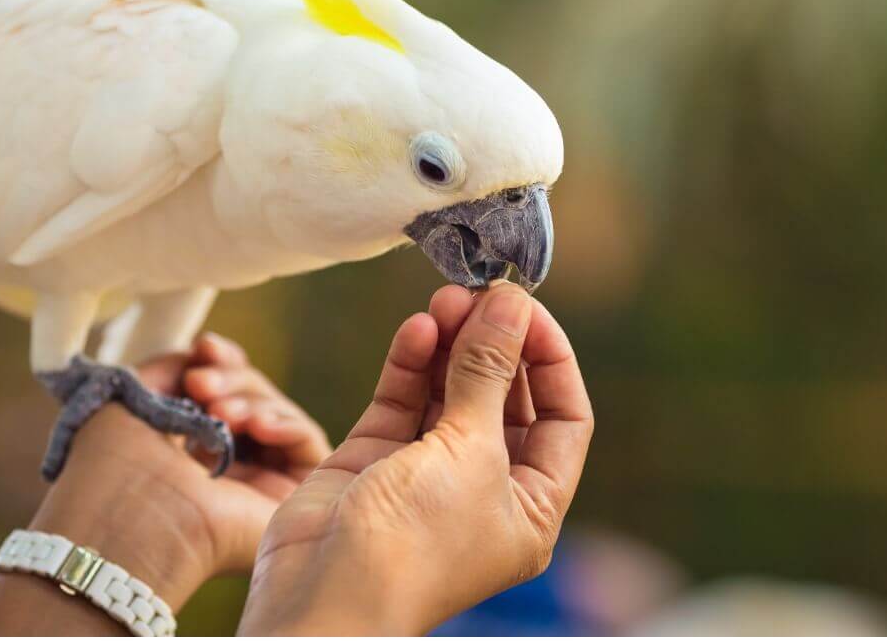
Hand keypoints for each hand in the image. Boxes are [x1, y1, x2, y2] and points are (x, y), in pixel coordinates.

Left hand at [0, 334, 330, 632]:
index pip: (227, 391)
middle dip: (231, 379)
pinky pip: (309, 443)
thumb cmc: (116, 469)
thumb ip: (173, 366)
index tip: (203, 347)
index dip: (222, 363)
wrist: (129, 525)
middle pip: (255, 397)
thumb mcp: (136, 398)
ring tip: (216, 413)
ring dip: (250, 401)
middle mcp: (229, 466)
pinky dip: (285, 424)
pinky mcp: (290, 499)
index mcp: (193, 448)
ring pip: (279, 414)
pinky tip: (255, 428)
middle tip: (198, 384)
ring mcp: (261, 483)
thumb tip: (203, 353)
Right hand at [239, 283, 593, 635]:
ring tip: (444, 299)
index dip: (549, 356)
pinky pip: (403, 401)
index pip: (563, 415)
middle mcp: (484, 488)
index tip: (525, 306)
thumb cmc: (415, 542)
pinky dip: (411, 363)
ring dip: (451, 344)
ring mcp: (427, 473)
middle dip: (493, 342)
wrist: (323, 594)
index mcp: (531, 504)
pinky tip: (418, 328)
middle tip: (477, 292)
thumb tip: (511, 303)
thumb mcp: (469, 449)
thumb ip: (488, 370)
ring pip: (449, 392)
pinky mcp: (376, 460)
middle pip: (503, 397)